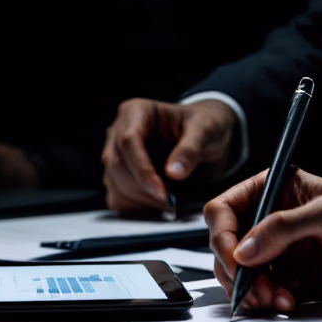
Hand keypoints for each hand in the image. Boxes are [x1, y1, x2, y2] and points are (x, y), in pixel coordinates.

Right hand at [102, 98, 236, 211]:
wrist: (205, 138)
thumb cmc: (204, 127)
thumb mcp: (206, 131)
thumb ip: (190, 150)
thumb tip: (173, 172)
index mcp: (136, 112)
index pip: (128, 142)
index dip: (142, 170)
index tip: (162, 192)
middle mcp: (118, 132)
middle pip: (117, 166)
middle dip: (143, 190)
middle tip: (171, 202)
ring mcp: (116, 156)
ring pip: (115, 185)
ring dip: (140, 201)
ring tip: (169, 203)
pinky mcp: (118, 177)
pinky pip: (118, 198)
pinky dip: (137, 208)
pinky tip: (159, 207)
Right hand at [205, 168, 321, 314]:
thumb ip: (283, 228)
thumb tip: (244, 250)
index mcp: (271, 191)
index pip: (223, 210)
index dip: (223, 236)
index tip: (236, 258)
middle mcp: (267, 220)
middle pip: (226, 246)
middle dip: (237, 271)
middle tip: (254, 287)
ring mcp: (274, 250)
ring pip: (238, 273)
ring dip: (251, 290)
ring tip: (277, 298)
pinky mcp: (284, 276)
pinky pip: (259, 291)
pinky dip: (267, 300)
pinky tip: (288, 301)